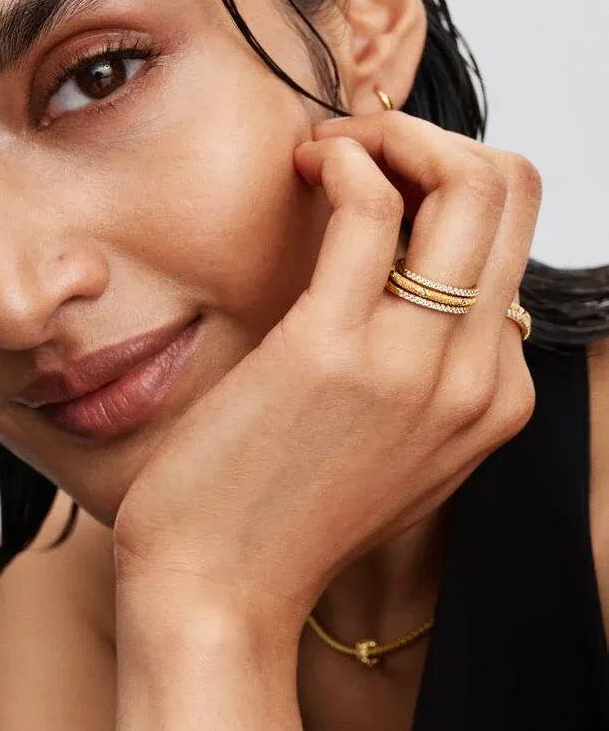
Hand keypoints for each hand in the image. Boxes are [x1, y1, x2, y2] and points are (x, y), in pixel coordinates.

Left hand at [112, 112, 540, 643]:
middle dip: (434, 141)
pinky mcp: (335, 352)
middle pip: (513, 193)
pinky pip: (373, 205)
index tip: (374, 188)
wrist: (218, 594)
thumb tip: (405, 270)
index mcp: (495, 399)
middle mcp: (476, 379)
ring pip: (470, 182)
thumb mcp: (386, 448)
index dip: (444, 189)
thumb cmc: (279, 514)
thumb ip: (422, 371)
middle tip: (357, 152)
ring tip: (328, 156)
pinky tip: (306, 172)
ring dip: (392, 136)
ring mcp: (416, 367)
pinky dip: (345, 160)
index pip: (512, 240)